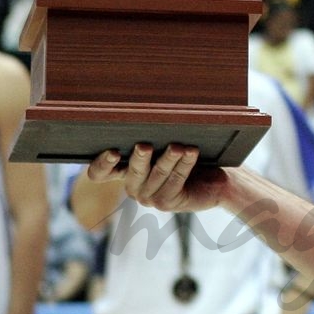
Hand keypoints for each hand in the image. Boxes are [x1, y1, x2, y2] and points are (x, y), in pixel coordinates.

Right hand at [87, 143, 223, 212]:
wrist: (214, 181)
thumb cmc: (186, 158)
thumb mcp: (165, 145)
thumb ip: (153, 135)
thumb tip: (149, 111)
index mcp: (125, 171)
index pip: (100, 173)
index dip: (101, 164)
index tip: (112, 152)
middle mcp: (133, 186)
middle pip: (132, 172)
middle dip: (140, 158)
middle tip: (144, 146)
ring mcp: (149, 197)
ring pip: (158, 174)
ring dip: (169, 158)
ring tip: (178, 147)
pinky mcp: (167, 202)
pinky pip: (175, 180)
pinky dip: (184, 164)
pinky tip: (191, 152)